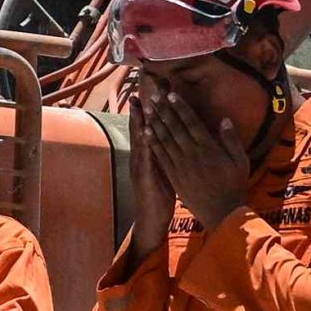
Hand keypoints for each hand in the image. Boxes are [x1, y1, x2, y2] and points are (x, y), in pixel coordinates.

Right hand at [126, 104, 179, 255]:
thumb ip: (164, 154)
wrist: (152, 220)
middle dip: (139, 111)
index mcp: (147, 156)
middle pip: (140, 130)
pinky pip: (146, 159)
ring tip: (140, 105)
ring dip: (140, 123)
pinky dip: (145, 145)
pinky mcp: (145, 178)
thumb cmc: (160, 196)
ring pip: (140, 141)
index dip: (147, 112)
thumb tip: (171, 138)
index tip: (149, 93)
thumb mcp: (162, 172)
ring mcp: (141, 168)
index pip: (147, 129)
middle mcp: (141, 159)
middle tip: (139, 90)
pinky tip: (146, 133)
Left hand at [141, 79, 257, 233]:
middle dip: (163, 110)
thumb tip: (224, 120)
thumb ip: (231, 140)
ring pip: (165, 140)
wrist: (222, 212)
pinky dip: (153, 143)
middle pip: (175, 127)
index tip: (171, 94)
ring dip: (155, 123)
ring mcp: (181, 165)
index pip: (191, 122)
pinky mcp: (174, 176)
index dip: (180, 107)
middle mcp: (192, 154)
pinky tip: (145, 133)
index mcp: (209, 148)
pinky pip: (161, 156)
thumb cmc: (234, 185)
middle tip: (153, 95)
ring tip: (147, 110)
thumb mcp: (240, 161)